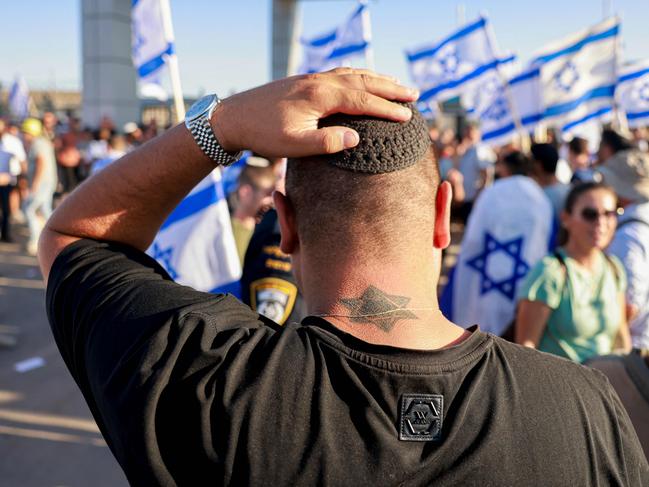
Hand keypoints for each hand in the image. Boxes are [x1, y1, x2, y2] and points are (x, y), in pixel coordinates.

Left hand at [212, 68, 418, 157]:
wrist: (233, 117)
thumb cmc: (262, 134)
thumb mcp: (293, 146)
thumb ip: (326, 143)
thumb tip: (357, 137)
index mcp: (320, 96)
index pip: (363, 100)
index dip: (388, 109)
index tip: (408, 116)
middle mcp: (319, 82)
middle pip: (364, 81)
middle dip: (391, 88)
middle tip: (415, 95)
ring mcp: (312, 79)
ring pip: (353, 74)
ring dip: (377, 79)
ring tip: (397, 85)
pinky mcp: (305, 82)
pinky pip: (340, 73)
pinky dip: (358, 76)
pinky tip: (361, 80)